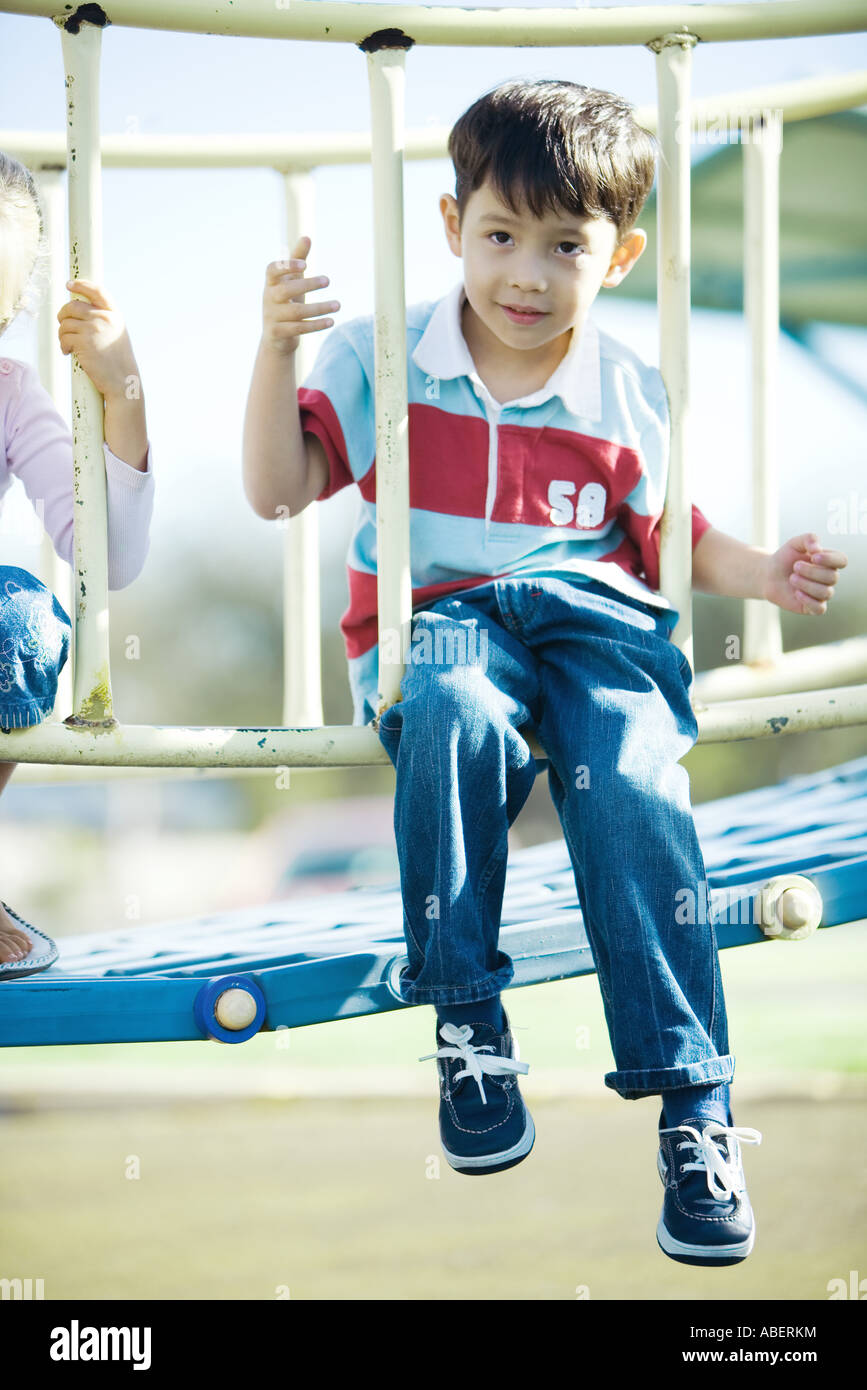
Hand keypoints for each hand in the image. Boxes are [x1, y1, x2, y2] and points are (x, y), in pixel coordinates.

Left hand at [57, 280, 139, 400]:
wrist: (123, 381)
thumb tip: (77, 310)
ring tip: (68, 344)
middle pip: (73, 306)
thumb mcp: (116, 334)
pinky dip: (63, 345)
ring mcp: (94, 329)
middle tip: (62, 324)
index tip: (69, 285)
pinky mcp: (83, 342)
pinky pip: (64, 337)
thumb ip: (102, 320)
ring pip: (65, 323)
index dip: (81, 285)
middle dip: (63, 315)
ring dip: (62, 334)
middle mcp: (104, 318)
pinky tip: (68, 353)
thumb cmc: (118, 361)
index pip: (97, 291)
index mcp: (114, 315)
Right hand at [262, 235, 339, 354]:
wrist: (275, 337)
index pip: (272, 270)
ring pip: (296, 312)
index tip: (306, 264)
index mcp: (270, 283)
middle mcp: (268, 299)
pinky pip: (299, 328)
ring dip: (319, 308)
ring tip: (338, 305)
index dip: (286, 266)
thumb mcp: (291, 281)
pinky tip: (331, 321)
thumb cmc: (285, 302)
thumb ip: (298, 259)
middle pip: (286, 290)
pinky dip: (316, 325)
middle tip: (328, 280)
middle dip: (307, 284)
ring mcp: (271, 317)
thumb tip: (307, 237)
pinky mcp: (278, 333)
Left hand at [763, 532, 846, 615]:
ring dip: (807, 584)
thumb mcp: (795, 543)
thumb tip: (818, 549)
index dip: (830, 559)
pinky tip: (796, 593)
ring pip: (826, 592)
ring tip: (792, 578)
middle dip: (812, 571)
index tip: (813, 556)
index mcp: (829, 562)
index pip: (842, 561)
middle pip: (833, 577)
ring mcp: (822, 593)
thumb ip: (808, 539)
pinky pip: (820, 609)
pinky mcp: (813, 607)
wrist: (768, 575)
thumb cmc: (784, 558)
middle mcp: (828, 578)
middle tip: (795, 567)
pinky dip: (809, 600)